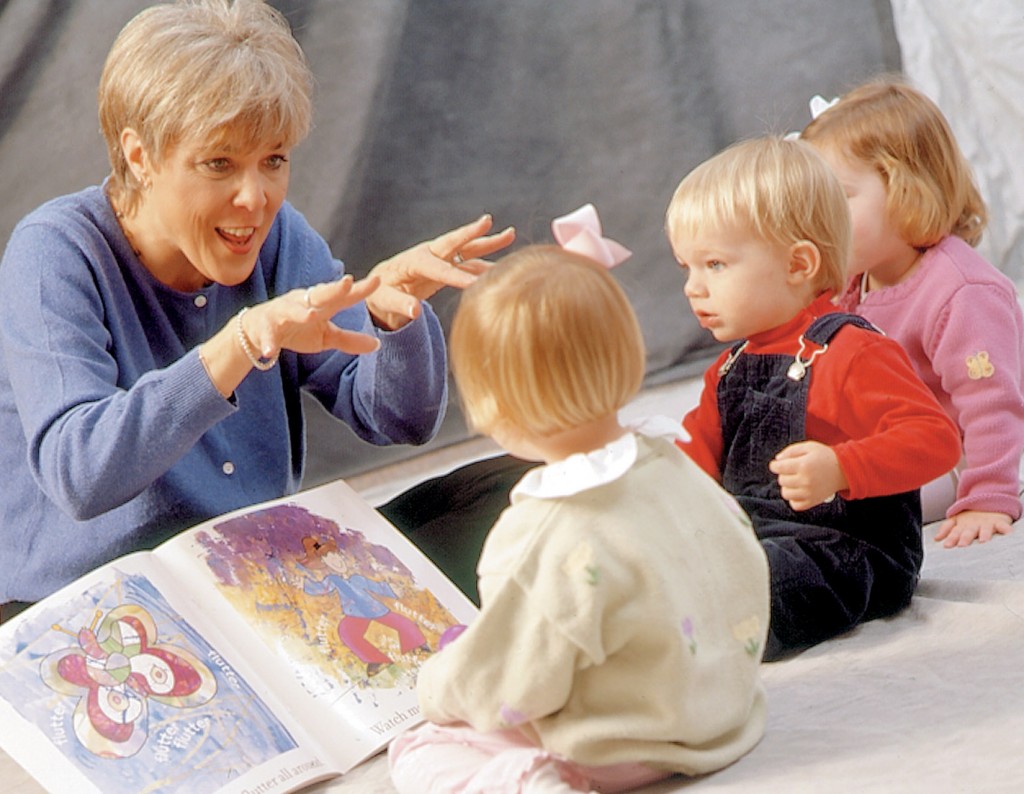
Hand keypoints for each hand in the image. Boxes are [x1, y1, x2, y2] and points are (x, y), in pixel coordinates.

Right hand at [242, 274, 382, 357]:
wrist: (260, 331)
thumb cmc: (298, 329)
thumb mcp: (326, 336)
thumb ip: (349, 340)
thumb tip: (378, 344)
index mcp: (321, 304)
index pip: (344, 296)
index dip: (360, 289)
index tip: (378, 280)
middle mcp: (303, 302)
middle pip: (321, 294)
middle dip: (333, 288)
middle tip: (348, 282)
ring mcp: (283, 312)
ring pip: (292, 309)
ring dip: (301, 312)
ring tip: (311, 315)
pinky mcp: (265, 326)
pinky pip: (268, 335)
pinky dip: (268, 342)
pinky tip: (270, 351)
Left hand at [365, 214, 514, 329]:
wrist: (381, 287)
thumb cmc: (379, 293)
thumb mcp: (383, 300)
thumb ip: (400, 305)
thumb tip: (415, 312)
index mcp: (412, 262)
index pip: (437, 268)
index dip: (455, 276)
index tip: (474, 284)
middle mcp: (428, 255)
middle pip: (453, 243)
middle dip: (471, 233)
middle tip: (488, 221)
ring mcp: (439, 259)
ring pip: (467, 250)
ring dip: (487, 243)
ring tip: (510, 234)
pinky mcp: (445, 267)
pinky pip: (468, 265)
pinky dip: (485, 265)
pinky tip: (502, 267)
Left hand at [768, 440, 847, 510]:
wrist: (844, 470)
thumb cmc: (825, 457)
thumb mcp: (809, 447)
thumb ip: (790, 451)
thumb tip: (777, 460)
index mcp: (803, 465)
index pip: (778, 468)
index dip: (775, 465)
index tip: (777, 464)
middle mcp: (805, 480)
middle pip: (781, 480)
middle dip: (783, 474)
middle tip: (792, 471)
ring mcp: (809, 493)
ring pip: (785, 493)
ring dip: (787, 486)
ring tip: (795, 480)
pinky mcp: (812, 502)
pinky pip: (794, 504)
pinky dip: (794, 498)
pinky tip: (799, 490)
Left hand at [933, 510, 1013, 547]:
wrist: (987, 505)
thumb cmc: (970, 518)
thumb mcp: (956, 521)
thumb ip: (946, 529)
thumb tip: (936, 539)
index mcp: (962, 525)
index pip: (955, 532)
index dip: (950, 538)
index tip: (946, 545)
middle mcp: (973, 525)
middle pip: (969, 532)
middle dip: (965, 538)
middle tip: (962, 545)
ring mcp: (986, 523)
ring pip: (985, 529)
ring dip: (984, 534)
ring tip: (983, 541)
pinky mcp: (999, 522)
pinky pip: (1003, 526)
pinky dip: (1006, 529)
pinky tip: (1007, 533)